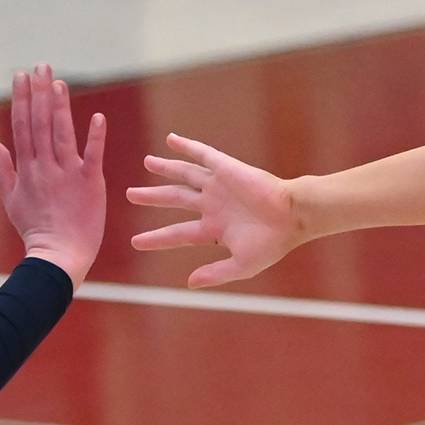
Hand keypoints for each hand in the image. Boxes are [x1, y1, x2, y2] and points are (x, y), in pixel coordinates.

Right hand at [0, 64, 106, 283]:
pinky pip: (92, 155)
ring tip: (59, 82)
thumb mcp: (11, 199)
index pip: (22, 126)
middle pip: (40, 123)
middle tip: (41, 66)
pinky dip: (94, 136)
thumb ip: (3, 170)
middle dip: (39, 92)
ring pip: (62, 133)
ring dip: (60, 107)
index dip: (22, 99)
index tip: (21, 76)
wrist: (58, 254)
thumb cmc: (35, 228)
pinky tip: (97, 116)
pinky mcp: (90, 183)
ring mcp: (67, 173)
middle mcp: (45, 166)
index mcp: (27, 168)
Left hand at [128, 134, 306, 288]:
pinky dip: (187, 147)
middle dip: (153, 197)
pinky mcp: (227, 169)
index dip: (157, 238)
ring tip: (146, 162)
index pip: (178, 233)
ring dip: (165, 168)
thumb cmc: (272, 243)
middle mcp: (213, 205)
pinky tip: (171, 140)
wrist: (293, 217)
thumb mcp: (242, 265)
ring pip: (185, 175)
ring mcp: (218, 186)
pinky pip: (203, 155)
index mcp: (215, 228)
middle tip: (131, 195)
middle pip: (175, 199)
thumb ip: (215, 273)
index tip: (136, 242)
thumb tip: (189, 284)